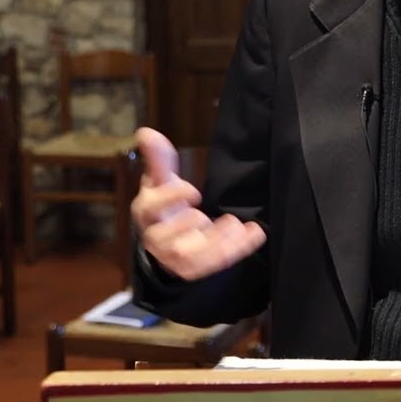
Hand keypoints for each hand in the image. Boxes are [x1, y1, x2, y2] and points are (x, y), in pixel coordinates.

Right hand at [130, 127, 265, 280]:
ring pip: (190, 258)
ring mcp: (172, 257)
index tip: (196, 191)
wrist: (168, 238)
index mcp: (147, 213)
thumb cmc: (166, 204)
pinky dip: (235, 250)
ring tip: (238, 226)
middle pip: (166, 239)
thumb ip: (159, 159)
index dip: (171, 199)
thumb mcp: (162, 180)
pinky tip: (254, 233)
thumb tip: (146, 132)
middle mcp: (155, 238)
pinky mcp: (191, 269)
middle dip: (193, 225)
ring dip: (218, 242)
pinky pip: (211, 266)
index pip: (150, 208)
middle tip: (213, 213)